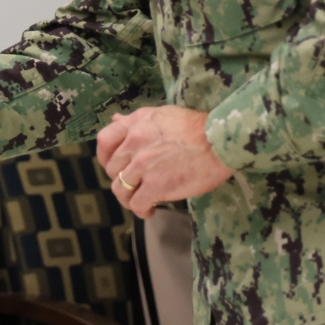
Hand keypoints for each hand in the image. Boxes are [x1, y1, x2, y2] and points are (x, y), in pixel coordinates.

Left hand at [96, 105, 232, 218]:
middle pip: (112, 169)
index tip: (114, 166)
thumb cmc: (197, 127)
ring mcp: (143, 165)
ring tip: (142, 201)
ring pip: (120, 189)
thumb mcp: (162, 114)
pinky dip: (141, 210)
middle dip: (121, 179)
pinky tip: (150, 210)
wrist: (220, 141)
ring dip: (129, 198)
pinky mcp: (156, 185)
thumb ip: (136, 120)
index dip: (105, 157)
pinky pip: (136, 204)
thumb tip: (116, 120)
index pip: (104, 141)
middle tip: (136, 185)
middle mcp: (134, 143)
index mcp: (135, 124)